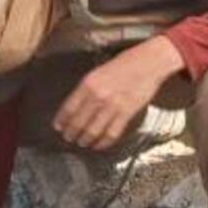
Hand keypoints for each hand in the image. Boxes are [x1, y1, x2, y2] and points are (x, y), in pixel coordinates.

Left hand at [53, 36, 183, 151]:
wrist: (149, 62)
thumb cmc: (124, 63)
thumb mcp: (98, 71)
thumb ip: (86, 88)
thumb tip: (75, 106)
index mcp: (88, 84)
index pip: (68, 108)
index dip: (61, 121)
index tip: (58, 127)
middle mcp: (98, 96)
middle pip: (78, 123)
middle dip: (71, 133)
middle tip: (68, 138)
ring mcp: (113, 106)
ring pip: (93, 131)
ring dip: (85, 140)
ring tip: (82, 142)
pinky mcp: (127, 114)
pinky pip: (111, 133)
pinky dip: (103, 142)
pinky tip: (99, 144)